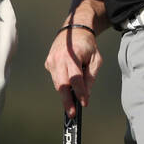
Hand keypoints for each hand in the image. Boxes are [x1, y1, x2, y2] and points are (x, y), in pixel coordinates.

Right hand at [44, 0, 104, 117]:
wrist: (74, 30)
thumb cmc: (87, 45)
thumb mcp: (96, 60)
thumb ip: (90, 77)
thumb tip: (86, 95)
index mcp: (72, 55)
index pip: (75, 78)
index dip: (80, 92)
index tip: (84, 103)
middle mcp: (58, 58)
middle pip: (61, 84)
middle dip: (67, 101)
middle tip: (72, 114)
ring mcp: (51, 60)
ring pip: (57, 83)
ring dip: (65, 94)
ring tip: (73, 104)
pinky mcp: (48, 63)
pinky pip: (55, 78)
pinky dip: (62, 84)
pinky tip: (69, 85)